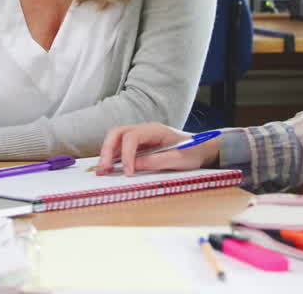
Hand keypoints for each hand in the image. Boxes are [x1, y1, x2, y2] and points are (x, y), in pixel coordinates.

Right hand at [97, 123, 220, 175]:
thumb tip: (134, 166)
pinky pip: (121, 148)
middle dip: (107, 149)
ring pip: (116, 139)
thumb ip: (156, 161)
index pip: (132, 137)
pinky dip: (113, 157)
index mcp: (155, 129)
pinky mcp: (139, 145)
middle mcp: (144, 130)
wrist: (201, 148)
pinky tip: (108, 168)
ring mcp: (140, 136)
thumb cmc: (192, 151)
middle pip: (117, 133)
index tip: (128, 172)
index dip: (127, 154)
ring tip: (102, 170)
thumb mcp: (178, 159)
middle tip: (104, 168)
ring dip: (107, 153)